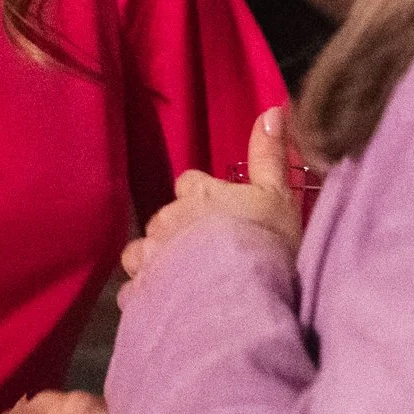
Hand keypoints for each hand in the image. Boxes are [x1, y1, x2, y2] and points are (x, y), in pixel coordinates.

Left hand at [119, 107, 301, 309]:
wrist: (242, 291)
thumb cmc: (265, 240)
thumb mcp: (278, 193)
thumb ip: (270, 153)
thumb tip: (272, 108)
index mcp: (199, 193)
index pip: (190, 183)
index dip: (200, 197)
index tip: (217, 214)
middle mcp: (168, 219)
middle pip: (165, 219)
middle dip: (178, 233)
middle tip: (205, 255)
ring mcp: (152, 256)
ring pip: (142, 252)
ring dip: (155, 263)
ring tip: (180, 282)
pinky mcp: (142, 290)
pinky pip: (135, 290)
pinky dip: (145, 296)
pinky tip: (162, 306)